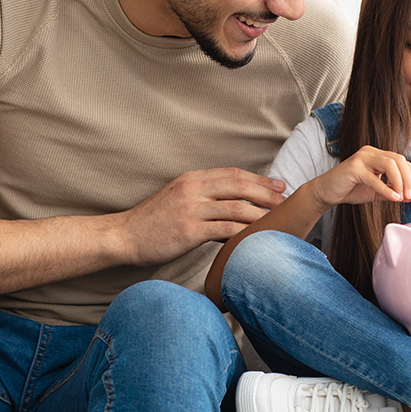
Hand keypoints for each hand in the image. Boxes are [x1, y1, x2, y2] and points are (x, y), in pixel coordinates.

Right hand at [119, 168, 285, 266]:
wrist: (123, 236)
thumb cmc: (151, 223)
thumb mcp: (177, 200)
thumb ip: (203, 198)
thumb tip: (232, 207)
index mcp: (192, 179)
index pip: (233, 174)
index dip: (259, 179)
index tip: (278, 185)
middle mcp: (193, 188)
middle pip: (239, 185)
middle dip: (267, 193)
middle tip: (286, 200)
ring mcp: (191, 208)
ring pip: (236, 207)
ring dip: (261, 214)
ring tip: (279, 220)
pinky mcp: (188, 230)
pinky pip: (225, 229)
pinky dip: (244, 232)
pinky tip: (258, 237)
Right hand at [308, 146, 410, 208]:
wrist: (327, 193)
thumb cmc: (350, 189)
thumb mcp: (376, 192)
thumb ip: (391, 192)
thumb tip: (408, 197)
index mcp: (377, 155)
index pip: (402, 161)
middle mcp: (371, 152)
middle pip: (398, 160)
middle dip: (408, 179)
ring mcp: (362, 158)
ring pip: (389, 164)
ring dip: (400, 182)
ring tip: (402, 197)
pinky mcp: (354, 167)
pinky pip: (374, 177)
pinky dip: (385, 188)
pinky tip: (393, 197)